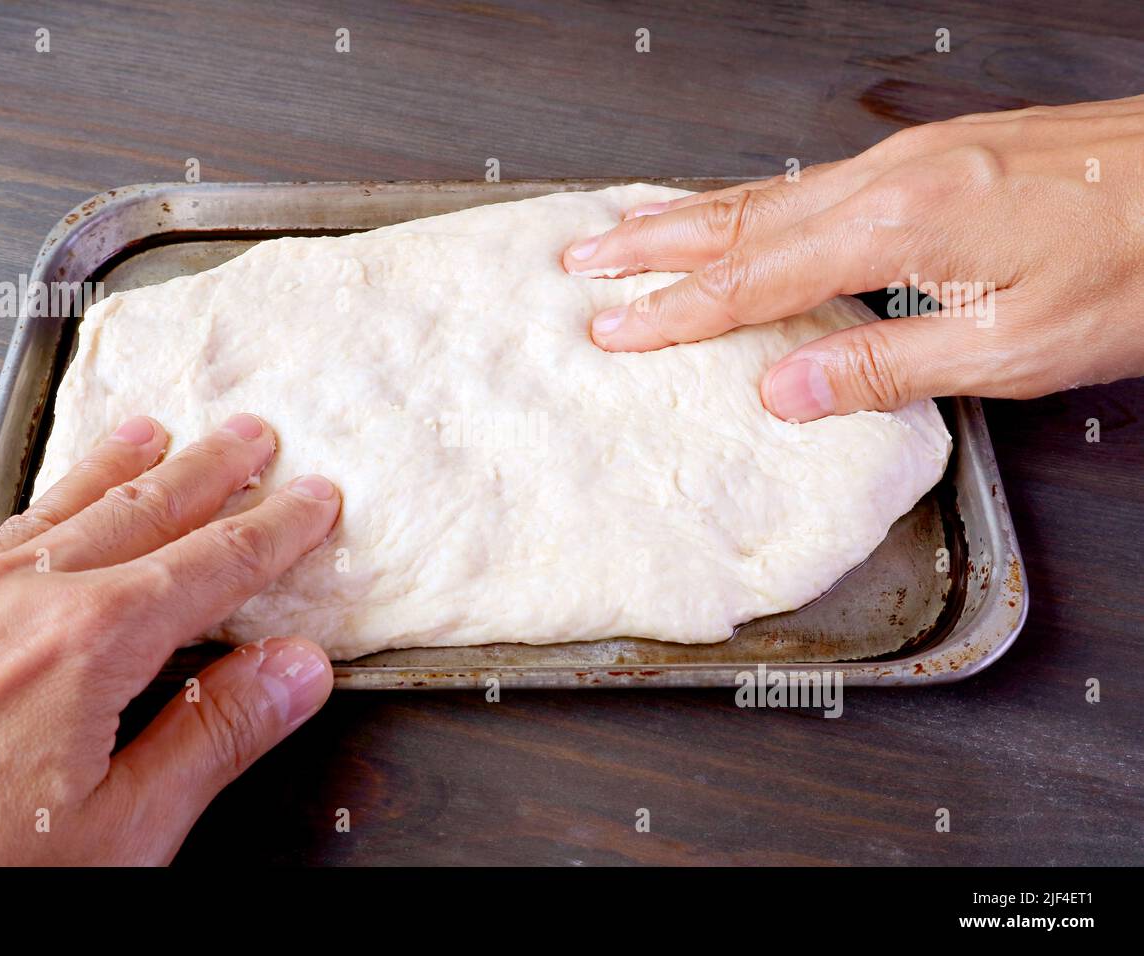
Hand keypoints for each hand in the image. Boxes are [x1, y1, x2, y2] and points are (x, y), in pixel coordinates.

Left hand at [0, 413, 340, 863]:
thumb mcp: (120, 834)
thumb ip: (214, 737)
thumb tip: (294, 670)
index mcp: (86, 644)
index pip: (212, 564)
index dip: (274, 529)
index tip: (310, 500)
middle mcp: (14, 599)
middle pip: (139, 510)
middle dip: (207, 470)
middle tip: (249, 438)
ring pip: (55, 509)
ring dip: (117, 468)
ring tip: (152, 435)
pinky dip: (38, 510)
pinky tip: (42, 518)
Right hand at [563, 95, 1143, 420]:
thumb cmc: (1136, 262)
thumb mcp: (1010, 347)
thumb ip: (885, 365)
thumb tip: (783, 390)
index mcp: (898, 228)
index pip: (752, 278)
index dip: (673, 310)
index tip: (611, 326)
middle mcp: (889, 178)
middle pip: (739, 215)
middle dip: (650, 241)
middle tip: (582, 255)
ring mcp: (910, 158)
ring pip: (769, 189)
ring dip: (689, 215)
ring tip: (628, 226)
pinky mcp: (934, 154)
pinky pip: (810, 179)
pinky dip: (751, 200)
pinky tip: (739, 212)